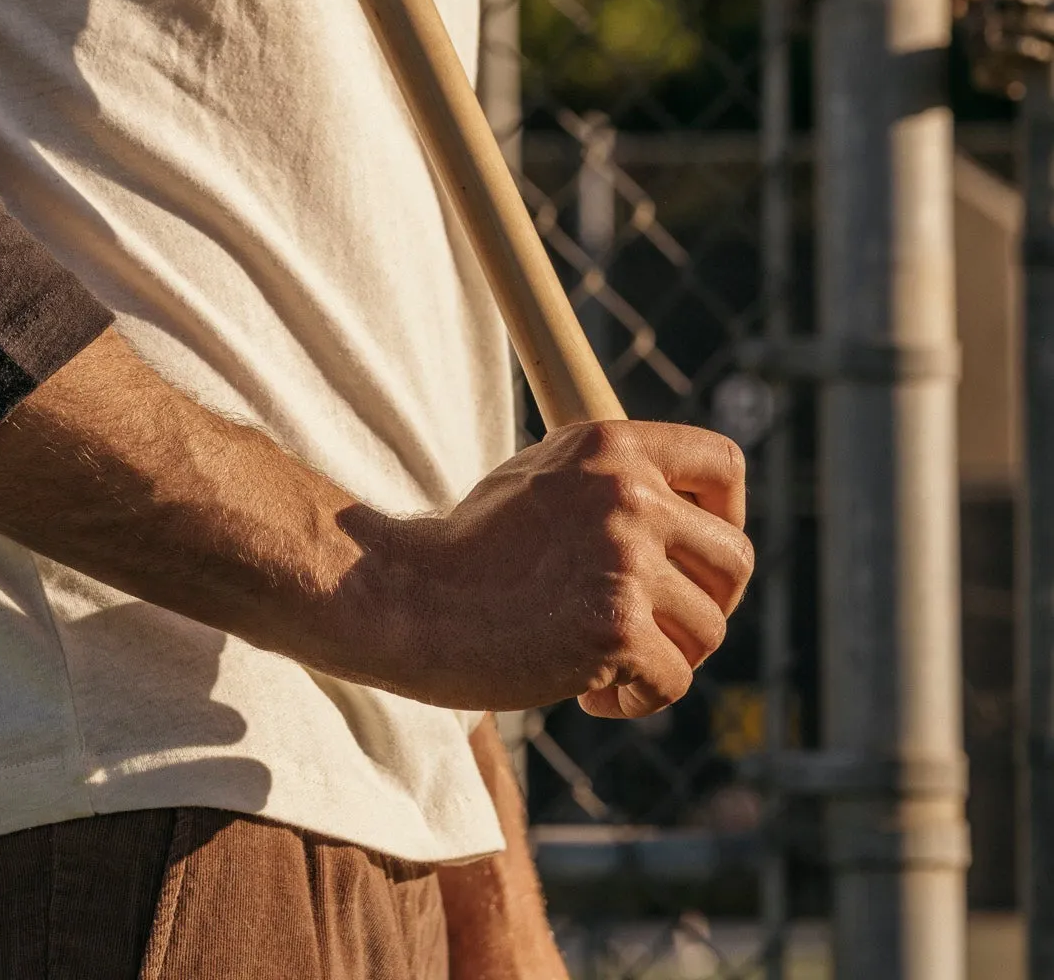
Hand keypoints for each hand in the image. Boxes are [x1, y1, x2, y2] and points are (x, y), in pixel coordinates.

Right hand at [343, 421, 751, 719]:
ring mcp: (625, 560)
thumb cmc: (469, 547)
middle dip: (708, 604)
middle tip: (658, 629)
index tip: (695, 555)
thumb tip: (685, 513)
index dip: (727, 515)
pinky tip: (588, 692)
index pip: (724, 464)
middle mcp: (628, 494)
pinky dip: (638, 699)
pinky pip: (674, 680)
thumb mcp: (545, 478)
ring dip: (669, 658)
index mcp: (611, 446)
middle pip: (735, 560)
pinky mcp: (616, 627)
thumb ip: (613, 483)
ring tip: (606, 662)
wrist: (409, 597)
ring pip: (710, 629)